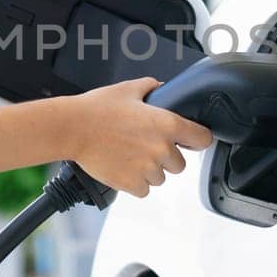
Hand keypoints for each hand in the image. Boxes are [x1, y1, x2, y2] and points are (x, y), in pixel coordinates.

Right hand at [61, 77, 213, 197]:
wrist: (72, 129)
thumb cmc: (97, 109)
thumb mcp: (128, 89)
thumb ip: (152, 88)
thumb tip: (162, 88)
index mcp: (167, 124)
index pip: (203, 139)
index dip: (197, 139)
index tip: (191, 141)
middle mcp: (162, 149)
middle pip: (180, 164)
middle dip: (166, 157)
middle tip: (145, 146)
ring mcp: (148, 169)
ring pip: (160, 178)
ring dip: (150, 170)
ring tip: (129, 155)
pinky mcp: (132, 184)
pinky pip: (143, 189)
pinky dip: (135, 182)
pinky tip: (122, 166)